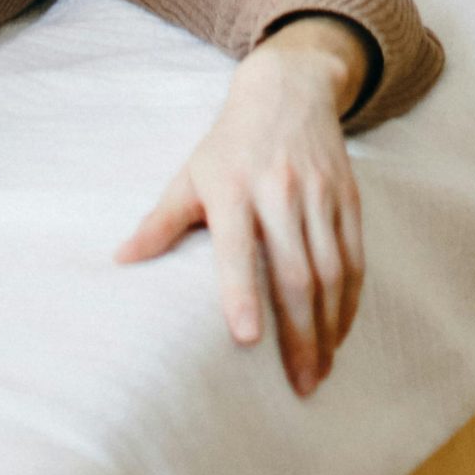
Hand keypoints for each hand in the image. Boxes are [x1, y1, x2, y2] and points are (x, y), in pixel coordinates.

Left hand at [116, 17, 368, 395]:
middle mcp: (279, 190)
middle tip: (300, 385)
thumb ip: (160, 221)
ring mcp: (319, 193)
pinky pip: (355, 256)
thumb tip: (119, 261)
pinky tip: (340, 332)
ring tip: (321, 372)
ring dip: (330, 327)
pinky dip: (350, 300)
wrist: (288, 89)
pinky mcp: (348, 196)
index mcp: (232, 187)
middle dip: (300, 334)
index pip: (238, 246)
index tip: (247, 338)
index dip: (242, 292)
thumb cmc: (229, 143)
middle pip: (295, 271)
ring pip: (331, 270)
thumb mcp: (191, 173)